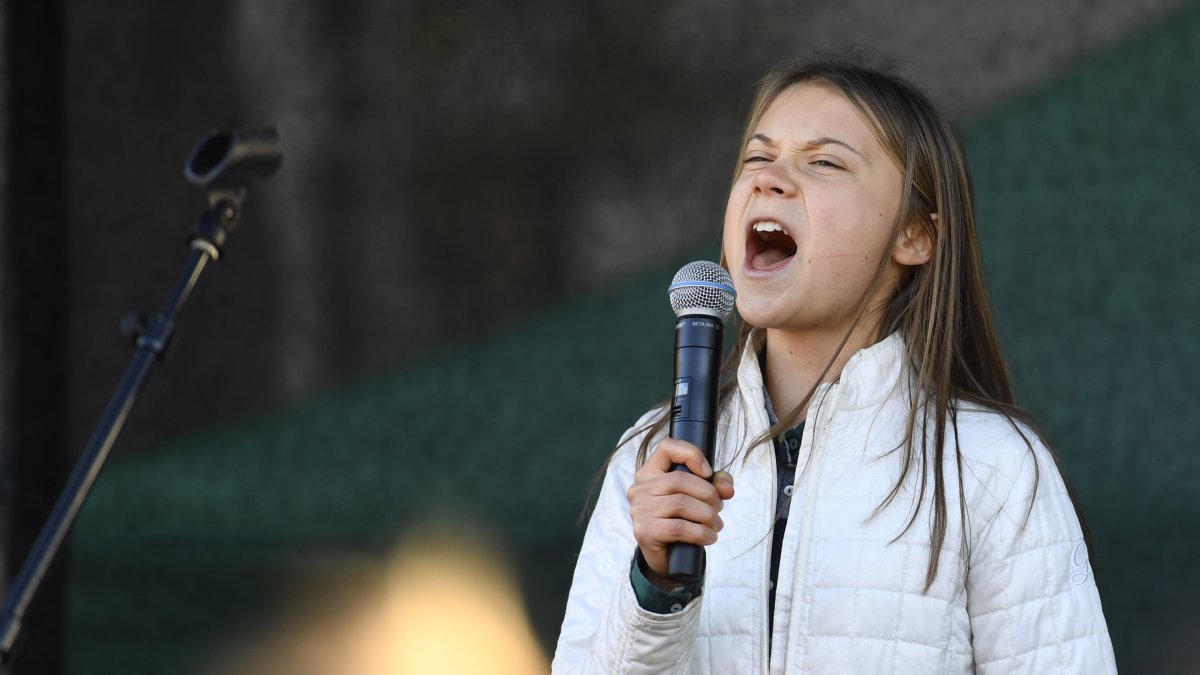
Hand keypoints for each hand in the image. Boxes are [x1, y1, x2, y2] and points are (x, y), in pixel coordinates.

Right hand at [627, 438, 734, 588]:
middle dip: (708, 494)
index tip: (708, 472)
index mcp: (650, 472)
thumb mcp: (699, 497)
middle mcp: (640, 488)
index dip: (691, 454)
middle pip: (679, 479)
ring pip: (681, 503)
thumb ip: (716, 484)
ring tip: (716, 525)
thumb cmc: (682, 520)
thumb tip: (727, 489)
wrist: (666, 557)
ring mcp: (639, 509)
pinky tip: (709, 537)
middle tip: (719, 508)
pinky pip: (679, 527)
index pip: (667, 447)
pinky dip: (701, 533)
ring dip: (707, 515)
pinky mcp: (644, 531)